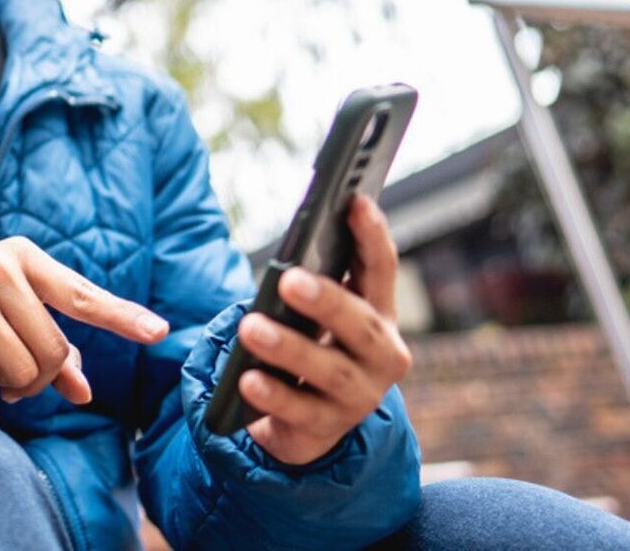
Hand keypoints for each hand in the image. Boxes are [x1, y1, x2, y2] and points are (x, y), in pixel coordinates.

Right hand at [0, 236, 169, 403]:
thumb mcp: (8, 318)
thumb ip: (52, 348)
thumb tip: (83, 390)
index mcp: (20, 256)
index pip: (81, 295)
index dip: (123, 317)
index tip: (159, 332)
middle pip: (53, 350)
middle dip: (39, 378)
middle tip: (14, 379)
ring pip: (22, 367)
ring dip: (9, 383)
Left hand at [238, 195, 413, 465]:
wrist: (308, 423)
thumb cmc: (312, 349)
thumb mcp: (316, 318)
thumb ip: (312, 286)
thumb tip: (290, 253)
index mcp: (378, 315)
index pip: (381, 270)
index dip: (372, 235)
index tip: (355, 201)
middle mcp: (381, 355)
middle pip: (359, 323)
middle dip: (326, 300)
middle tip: (289, 278)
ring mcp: (359, 395)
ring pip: (330, 370)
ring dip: (290, 348)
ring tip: (251, 328)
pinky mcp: (328, 427)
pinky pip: (300, 411)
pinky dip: (274, 395)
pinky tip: (248, 381)